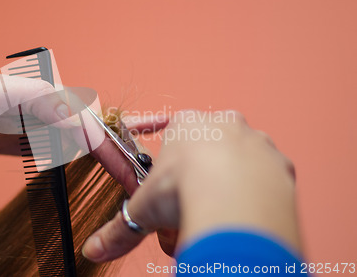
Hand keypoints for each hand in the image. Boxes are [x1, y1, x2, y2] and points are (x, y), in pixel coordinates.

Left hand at [0, 77, 168, 190]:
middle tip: (141, 179)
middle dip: (122, 153)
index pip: (88, 123)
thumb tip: (78, 119)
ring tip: (141, 171)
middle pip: (99, 129)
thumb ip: (38, 99)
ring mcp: (56, 117)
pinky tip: (126, 151)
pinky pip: (81, 142)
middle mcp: (59, 100)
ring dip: (120, 153)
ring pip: (95, 136)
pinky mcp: (51, 132)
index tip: (127, 171)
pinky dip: (106, 149)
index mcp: (51, 88)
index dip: (109, 148)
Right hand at [82, 110, 299, 261]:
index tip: (166, 178)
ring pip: (238, 165)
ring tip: (215, 216)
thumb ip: (119, 229)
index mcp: (188, 124)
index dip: (166, 160)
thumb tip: (94, 249)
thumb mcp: (144, 208)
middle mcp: (224, 124)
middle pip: (207, 153)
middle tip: (188, 209)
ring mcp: (255, 141)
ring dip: (226, 190)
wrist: (232, 197)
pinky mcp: (280, 163)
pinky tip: (243, 214)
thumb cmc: (185, 187)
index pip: (171, 130)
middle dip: (197, 182)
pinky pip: (266, 179)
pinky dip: (254, 197)